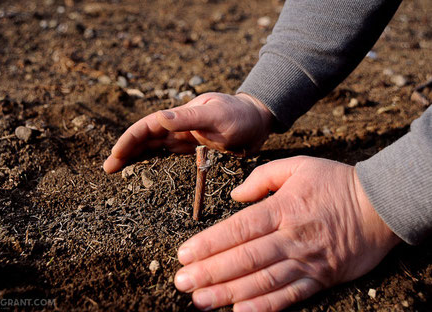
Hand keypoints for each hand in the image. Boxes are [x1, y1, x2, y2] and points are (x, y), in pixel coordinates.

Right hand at [103, 92, 273, 172]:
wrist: (258, 123)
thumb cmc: (241, 116)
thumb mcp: (218, 115)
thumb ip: (191, 117)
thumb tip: (160, 118)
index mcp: (179, 117)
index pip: (146, 128)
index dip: (128, 141)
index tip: (115, 156)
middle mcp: (177, 127)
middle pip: (144, 139)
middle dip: (125, 152)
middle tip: (107, 169)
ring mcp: (183, 139)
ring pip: (152, 149)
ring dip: (135, 159)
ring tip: (117, 172)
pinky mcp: (192, 150)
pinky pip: (167, 157)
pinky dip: (153, 164)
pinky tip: (143, 173)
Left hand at [174, 156, 400, 310]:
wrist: (380, 205)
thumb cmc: (335, 182)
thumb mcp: (298, 166)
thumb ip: (262, 177)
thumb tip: (235, 195)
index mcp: (283, 208)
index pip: (239, 229)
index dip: (209, 244)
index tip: (184, 254)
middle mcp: (291, 237)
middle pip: (245, 258)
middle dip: (210, 272)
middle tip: (182, 283)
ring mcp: (306, 260)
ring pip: (262, 280)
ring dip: (229, 293)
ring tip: (201, 301)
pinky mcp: (320, 278)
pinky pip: (290, 296)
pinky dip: (264, 306)